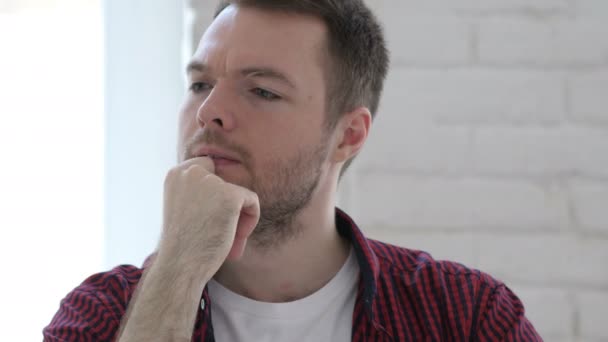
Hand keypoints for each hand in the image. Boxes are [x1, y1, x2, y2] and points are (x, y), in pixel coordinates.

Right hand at [158, 157, 259, 277]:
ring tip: (228, 243)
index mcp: (176, 174)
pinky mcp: (229, 195)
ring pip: (240, 193)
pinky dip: (250, 221)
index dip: (217, 191)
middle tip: (220, 232)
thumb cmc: (184, 246)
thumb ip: (203, 193)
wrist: (180, 267)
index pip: (209, 167)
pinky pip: (252, 201)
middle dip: (228, 206)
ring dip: (238, 218)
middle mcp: (190, 172)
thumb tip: (236, 190)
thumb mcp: (187, 209)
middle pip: (227, 180)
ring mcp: (210, 182)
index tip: (212, 216)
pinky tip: (235, 241)